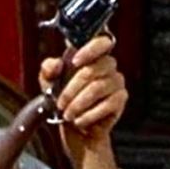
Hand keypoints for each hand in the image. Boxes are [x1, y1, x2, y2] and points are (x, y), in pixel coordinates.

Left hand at [39, 33, 127, 159]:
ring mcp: (116, 81)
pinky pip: (107, 104)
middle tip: (60, 104)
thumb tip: (55, 65)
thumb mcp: (49, 83)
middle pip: (93, 69)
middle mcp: (107, 65)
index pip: (101, 42)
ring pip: (98, 87)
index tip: (74, 62)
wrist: (74, 126)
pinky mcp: (120, 99)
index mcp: (91, 56)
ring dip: (78, 104)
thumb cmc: (64, 100)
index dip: (90, 49)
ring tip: (68, 114)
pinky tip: (80, 120)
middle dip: (72, 89)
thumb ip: (48, 69)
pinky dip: (89, 115)